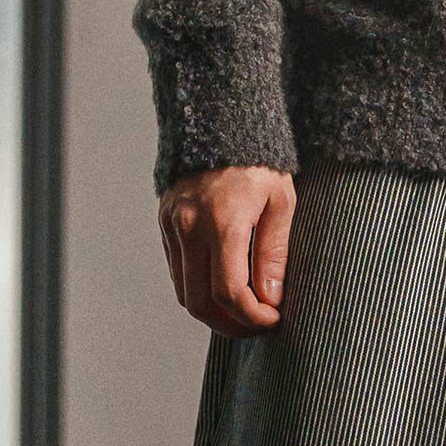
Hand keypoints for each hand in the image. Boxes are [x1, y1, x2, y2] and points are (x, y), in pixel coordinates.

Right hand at [157, 166, 295, 336]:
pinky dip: (199, 289)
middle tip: (256, 327)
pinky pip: (177, 271)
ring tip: (243, 311)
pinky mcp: (164, 221)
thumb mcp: (281, 204)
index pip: (229, 293)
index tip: (273, 319)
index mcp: (221, 221)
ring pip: (184, 292)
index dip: (252, 317)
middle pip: (200, 302)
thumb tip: (270, 300)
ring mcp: (172, 224)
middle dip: (230, 325)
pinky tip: (224, 288)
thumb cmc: (260, 161)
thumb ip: (274, 255)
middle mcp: (189, 225)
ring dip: (213, 312)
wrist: (221, 119)